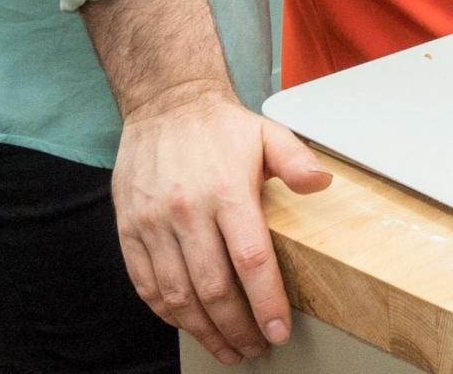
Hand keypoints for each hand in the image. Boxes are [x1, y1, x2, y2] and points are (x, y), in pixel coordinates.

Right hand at [111, 82, 330, 364]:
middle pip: (213, 288)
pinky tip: (188, 324)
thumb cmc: (220, 126)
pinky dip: (168, 312)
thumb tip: (322, 184)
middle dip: (237, 327)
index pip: (250, 260)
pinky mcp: (130, 230)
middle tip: (255, 348)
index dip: (265, 302)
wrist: (164, 103)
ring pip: (177, 295)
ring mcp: (153, 224)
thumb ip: (297, 161)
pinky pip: (146, 284)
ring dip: (203, 330)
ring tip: (227, 348)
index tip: (278, 330)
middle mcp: (187, 212)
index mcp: (227, 191)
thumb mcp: (268, 133)